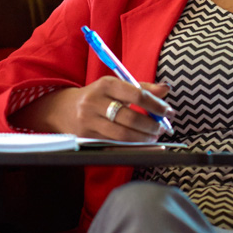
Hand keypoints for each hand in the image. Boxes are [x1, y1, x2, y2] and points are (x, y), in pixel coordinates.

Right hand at [9, 76, 173, 140]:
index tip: (168, 111)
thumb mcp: (117, 86)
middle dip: (151, 125)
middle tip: (163, 128)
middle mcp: (95, 102)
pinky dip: (132, 147)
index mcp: (106, 84)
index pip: (136, 94)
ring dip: (143, 138)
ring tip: (154, 136)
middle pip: (129, 117)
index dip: (156, 105)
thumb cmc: (99, 96)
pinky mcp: (86, 138)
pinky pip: (114, 145)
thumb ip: (142, 88)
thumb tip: (166, 89)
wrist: (64, 109)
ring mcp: (89, 122)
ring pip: (122, 134)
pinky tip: (143, 146)